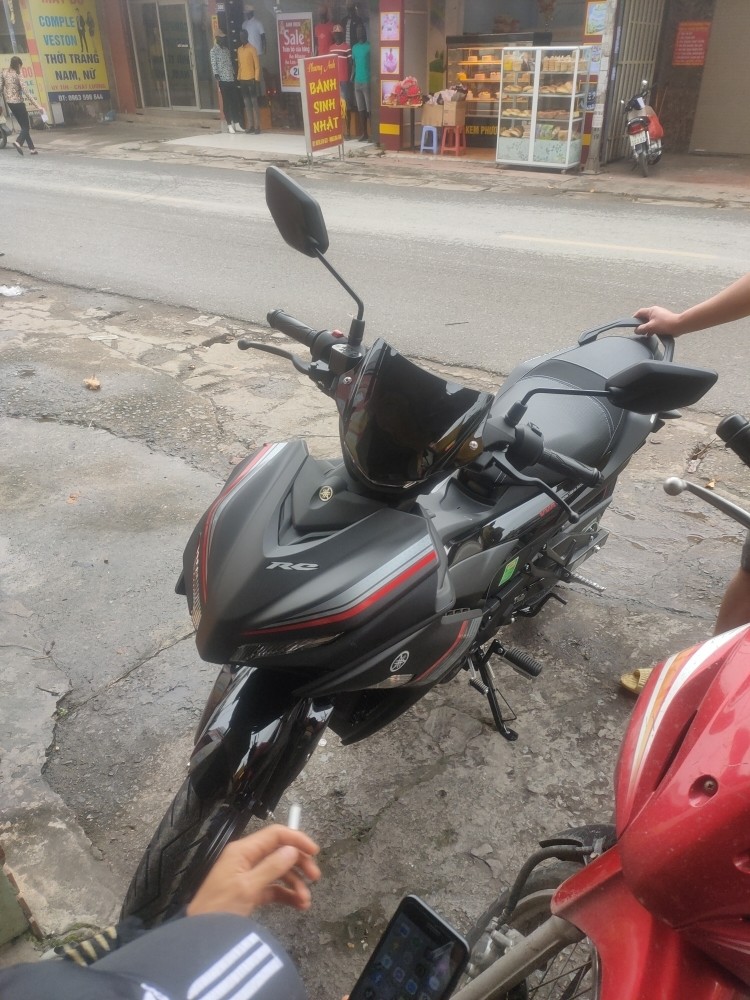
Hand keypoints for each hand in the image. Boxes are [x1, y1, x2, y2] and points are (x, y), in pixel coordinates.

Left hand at [186, 824, 320, 918]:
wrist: (201, 936)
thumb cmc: (221, 908)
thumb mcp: (247, 887)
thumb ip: (271, 867)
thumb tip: (292, 850)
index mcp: (243, 851)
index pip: (275, 835)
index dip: (296, 839)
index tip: (315, 852)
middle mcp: (246, 859)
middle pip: (279, 853)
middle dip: (299, 864)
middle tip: (315, 877)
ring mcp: (248, 876)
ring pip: (278, 872)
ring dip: (295, 883)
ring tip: (306, 901)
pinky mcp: (250, 893)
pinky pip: (273, 888)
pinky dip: (286, 895)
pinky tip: (298, 905)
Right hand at [633, 305, 684, 336]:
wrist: (679, 325)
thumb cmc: (665, 324)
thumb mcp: (650, 327)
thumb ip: (641, 329)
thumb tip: (636, 330)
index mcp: (651, 310)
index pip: (639, 313)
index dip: (634, 318)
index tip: (632, 325)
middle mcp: (655, 312)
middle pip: (644, 318)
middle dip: (641, 325)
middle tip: (639, 331)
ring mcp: (660, 316)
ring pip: (650, 322)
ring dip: (647, 328)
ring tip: (646, 334)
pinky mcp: (664, 321)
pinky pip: (655, 324)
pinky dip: (652, 329)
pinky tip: (653, 334)